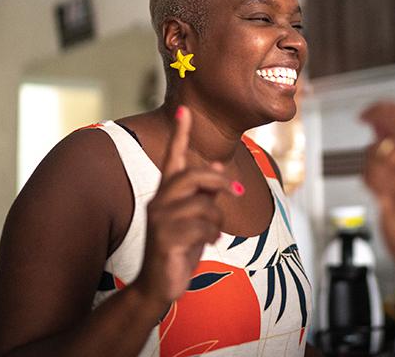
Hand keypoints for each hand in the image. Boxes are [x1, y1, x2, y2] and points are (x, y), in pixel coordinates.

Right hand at [135, 106, 233, 307]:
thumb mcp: (197, 218)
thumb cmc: (179, 249)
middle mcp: (159, 201)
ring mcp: (159, 220)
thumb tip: (220, 168)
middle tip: (235, 190)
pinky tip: (209, 242)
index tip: (184, 110)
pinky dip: (212, 235)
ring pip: (202, 204)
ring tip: (213, 232)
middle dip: (218, 181)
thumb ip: (206, 194)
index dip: (180, 134)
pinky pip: (202, 227)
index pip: (173, 157)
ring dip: (216, 219)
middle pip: (192, 175)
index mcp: (166, 193)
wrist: (159, 285)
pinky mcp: (163, 239)